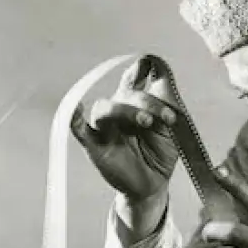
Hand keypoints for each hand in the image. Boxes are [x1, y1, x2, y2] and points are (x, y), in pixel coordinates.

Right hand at [71, 56, 180, 201]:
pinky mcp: (95, 144)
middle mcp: (119, 110)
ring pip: (105, 108)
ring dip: (125, 110)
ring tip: (146, 121)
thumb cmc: (162, 153)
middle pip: (126, 94)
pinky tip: (76, 108)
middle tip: (166, 118)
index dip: (140, 69)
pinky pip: (78, 128)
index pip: (133, 78)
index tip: (150, 64)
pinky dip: (74, 117)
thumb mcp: (173, 125)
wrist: (155, 183)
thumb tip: (161, 71)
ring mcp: (105, 126)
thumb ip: (167, 99)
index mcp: (136, 103)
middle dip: (148, 102)